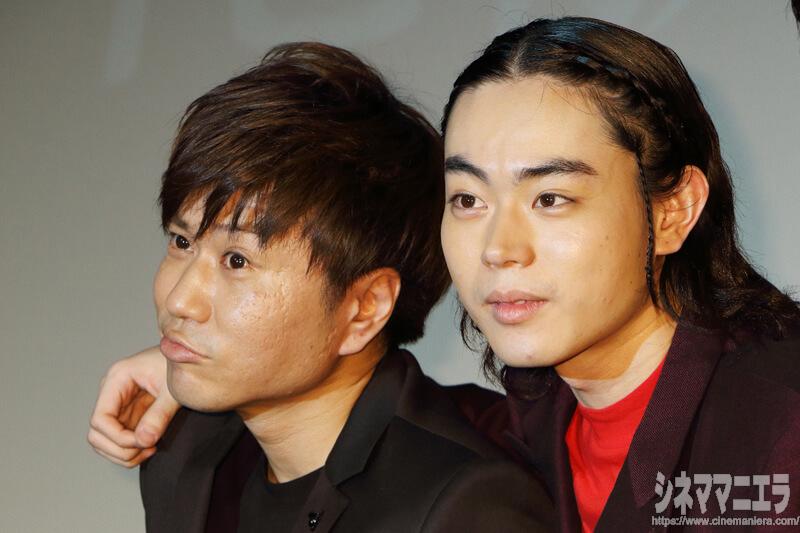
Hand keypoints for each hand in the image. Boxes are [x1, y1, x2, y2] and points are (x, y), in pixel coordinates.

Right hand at [87, 346, 179, 466]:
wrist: (192, 356)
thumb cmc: (182, 364)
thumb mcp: (174, 390)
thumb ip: (160, 414)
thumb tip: (144, 441)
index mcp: (118, 378)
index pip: (100, 419)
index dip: (117, 438)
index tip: (141, 443)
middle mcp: (112, 392)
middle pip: (96, 434)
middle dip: (119, 449)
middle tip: (147, 449)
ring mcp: (119, 404)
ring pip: (104, 441)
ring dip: (123, 453)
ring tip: (150, 449)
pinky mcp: (129, 413)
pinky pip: (119, 439)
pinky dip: (130, 450)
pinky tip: (150, 446)